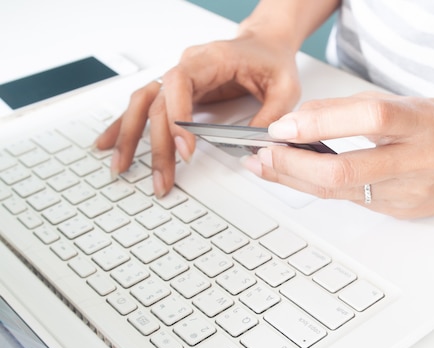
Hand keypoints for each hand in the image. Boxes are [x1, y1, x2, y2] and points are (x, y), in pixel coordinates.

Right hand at [93, 34, 300, 196]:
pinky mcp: (176, 93)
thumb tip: (255, 145)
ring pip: (143, 106)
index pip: (180, 85)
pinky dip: (125, 126)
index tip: (183, 149)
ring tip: (120, 166)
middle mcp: (187, 68)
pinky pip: (144, 107)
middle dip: (157, 145)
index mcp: (210, 60)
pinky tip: (110, 144)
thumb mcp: (284, 87)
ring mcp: (178, 80)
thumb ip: (272, 115)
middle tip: (161, 178)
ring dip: (130, 137)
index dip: (177, 118)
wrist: (264, 44)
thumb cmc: (271, 60)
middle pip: (159, 104)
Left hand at [242, 91, 433, 217]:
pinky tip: (297, 179)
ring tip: (267, 166)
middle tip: (263, 155)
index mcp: (421, 123)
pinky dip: (319, 189)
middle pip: (346, 171)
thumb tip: (298, 122)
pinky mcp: (401, 213)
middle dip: (293, 166)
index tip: (284, 126)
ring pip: (340, 193)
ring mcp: (409, 193)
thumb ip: (352, 110)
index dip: (320, 123)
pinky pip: (350, 202)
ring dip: (295, 180)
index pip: (369, 119)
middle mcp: (418, 161)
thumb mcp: (404, 102)